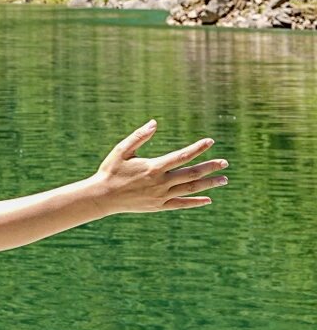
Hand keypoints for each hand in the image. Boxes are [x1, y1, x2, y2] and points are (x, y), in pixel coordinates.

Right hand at [93, 120, 227, 212]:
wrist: (103, 196)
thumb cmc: (111, 170)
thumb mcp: (122, 150)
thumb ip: (139, 136)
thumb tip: (154, 123)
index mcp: (153, 167)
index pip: (181, 156)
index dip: (197, 148)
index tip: (210, 141)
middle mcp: (161, 183)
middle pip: (191, 174)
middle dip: (210, 167)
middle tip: (225, 163)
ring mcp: (161, 196)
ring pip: (190, 189)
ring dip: (208, 184)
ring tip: (224, 179)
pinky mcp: (159, 206)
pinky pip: (181, 204)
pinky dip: (195, 202)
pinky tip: (208, 199)